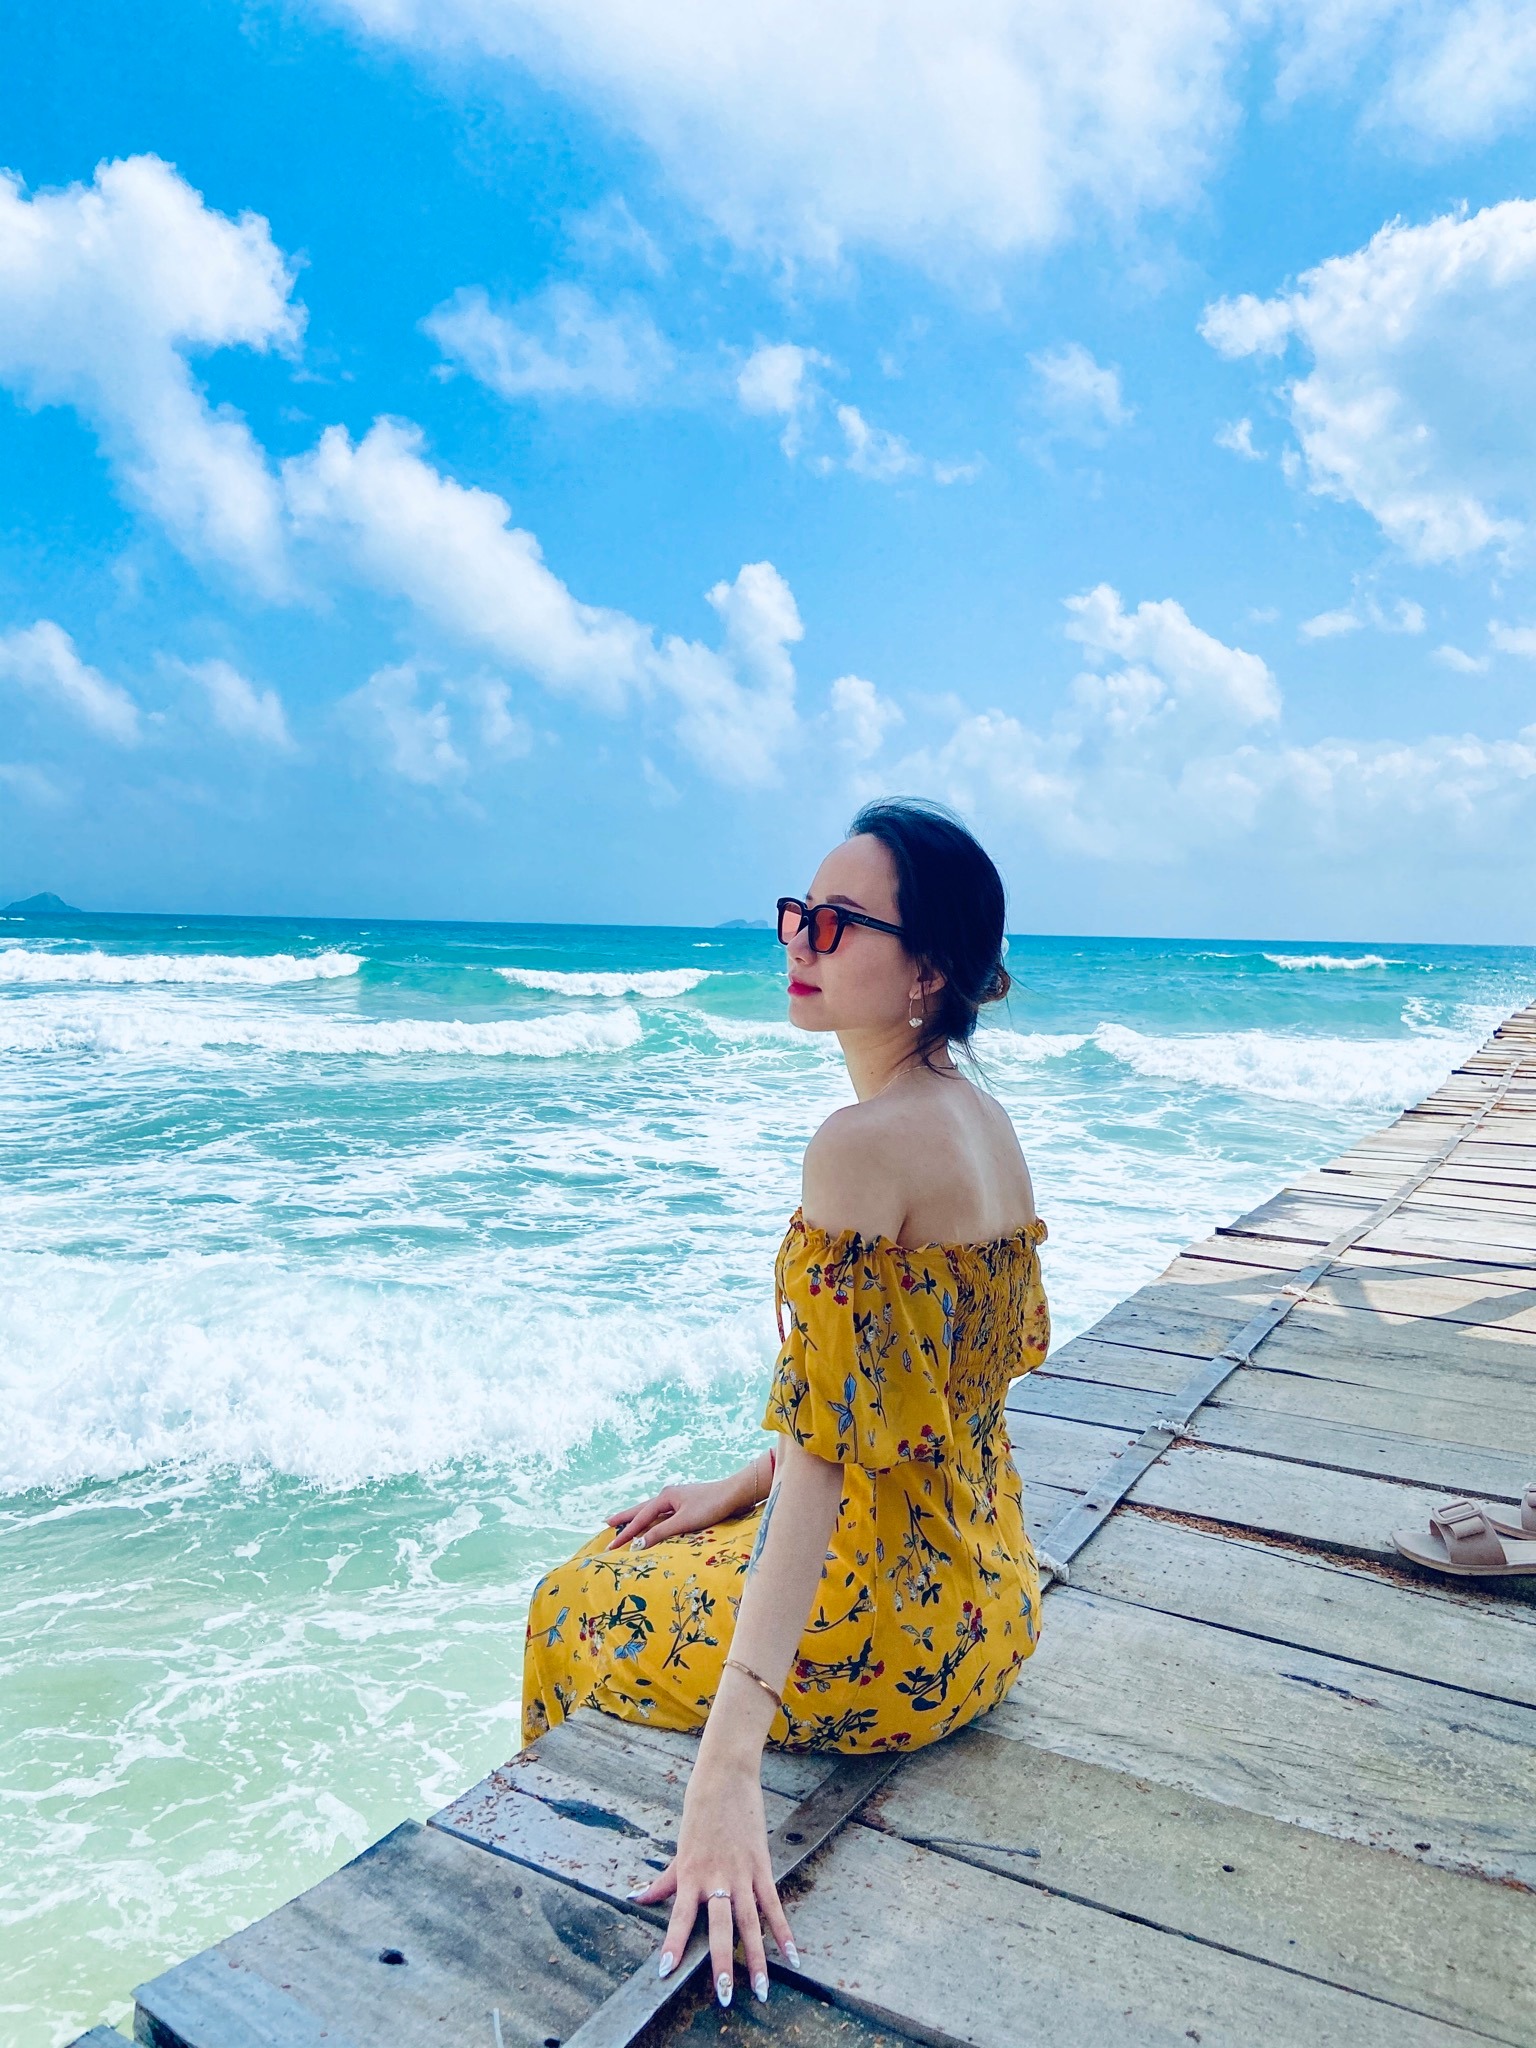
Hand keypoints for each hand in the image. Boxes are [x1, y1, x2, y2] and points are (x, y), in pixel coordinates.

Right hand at [604, 1474, 750, 1551]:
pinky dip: (651, 1520)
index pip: (640, 1518)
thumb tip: (638, 1544)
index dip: (626, 1533)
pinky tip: (650, 1523)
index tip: (610, 1547)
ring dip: (636, 1518)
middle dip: (624, 1518)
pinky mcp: (686, 1505)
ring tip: (622, 1522)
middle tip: (605, 1523)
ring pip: (651, 1511)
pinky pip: (662, 1514)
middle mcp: (668, 1495)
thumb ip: (660, 1533)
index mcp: (665, 1497)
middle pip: (641, 1509)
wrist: (734, 1495)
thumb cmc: (710, 1506)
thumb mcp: (684, 1522)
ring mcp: (677, 1499)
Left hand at [629, 1751, 795, 2005]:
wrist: (725, 1777)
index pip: (680, 1916)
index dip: (673, 1943)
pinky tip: (792, 1954)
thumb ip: (664, 1880)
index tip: (666, 1970)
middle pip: (720, 1927)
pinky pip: (774, 1904)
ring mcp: (742, 1873)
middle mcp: (716, 1878)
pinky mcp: (762, 1866)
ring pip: (750, 1922)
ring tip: (761, 1989)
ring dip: (756, 1958)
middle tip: (723, 1996)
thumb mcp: (679, 1848)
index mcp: (690, 1874)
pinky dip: (783, 1931)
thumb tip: (636, 1897)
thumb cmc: (699, 1811)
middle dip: (722, 1963)